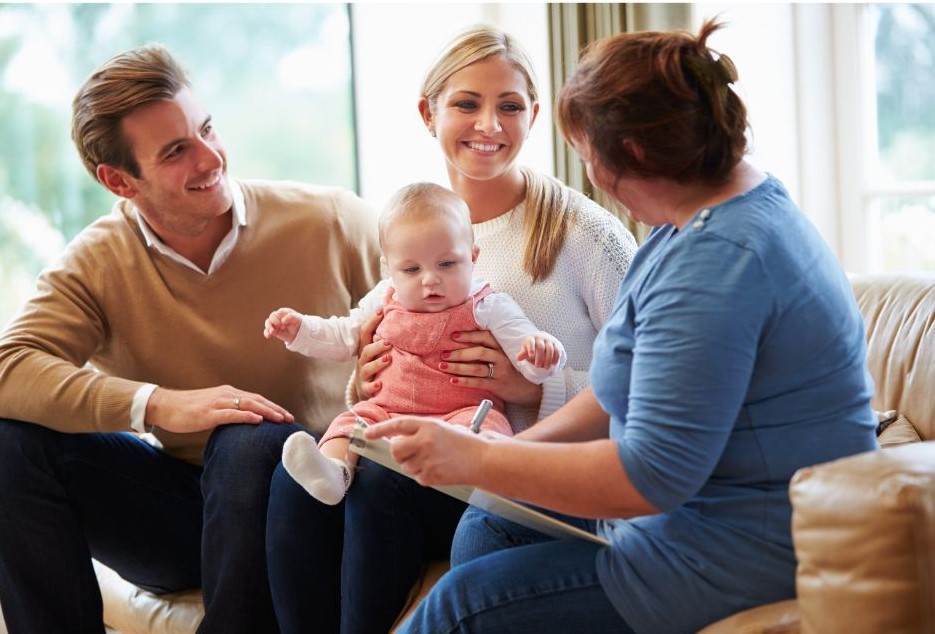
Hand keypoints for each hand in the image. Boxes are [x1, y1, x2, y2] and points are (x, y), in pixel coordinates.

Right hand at [145, 385, 293, 432]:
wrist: (165, 406)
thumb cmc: (188, 410)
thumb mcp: (212, 409)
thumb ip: (228, 412)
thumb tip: (242, 423)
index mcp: (228, 393)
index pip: (256, 399)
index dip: (273, 406)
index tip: (286, 415)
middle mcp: (226, 394)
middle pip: (257, 400)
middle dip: (275, 409)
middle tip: (290, 419)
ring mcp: (218, 402)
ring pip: (248, 404)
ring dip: (267, 411)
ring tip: (280, 419)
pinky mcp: (209, 412)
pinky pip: (231, 413)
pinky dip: (246, 415)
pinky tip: (258, 420)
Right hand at [263, 308, 301, 343]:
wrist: (298, 332)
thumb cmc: (298, 323)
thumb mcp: (297, 319)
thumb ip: (290, 317)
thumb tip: (282, 320)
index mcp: (283, 312)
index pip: (278, 313)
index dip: (279, 318)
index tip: (284, 323)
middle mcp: (277, 317)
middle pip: (271, 317)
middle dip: (274, 321)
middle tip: (280, 326)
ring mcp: (274, 323)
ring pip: (268, 323)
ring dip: (269, 327)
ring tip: (272, 332)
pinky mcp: (273, 330)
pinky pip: (267, 331)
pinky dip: (266, 333)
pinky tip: (268, 336)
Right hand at [354, 308, 390, 398]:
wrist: (365, 390)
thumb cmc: (375, 366)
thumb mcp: (375, 352)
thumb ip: (383, 338)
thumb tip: (394, 314)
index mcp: (365, 349)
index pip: (365, 333)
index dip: (371, 322)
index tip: (380, 311)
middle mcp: (362, 361)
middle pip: (366, 351)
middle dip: (377, 346)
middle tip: (388, 342)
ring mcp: (363, 375)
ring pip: (367, 368)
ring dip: (377, 363)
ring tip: (388, 359)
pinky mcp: (365, 389)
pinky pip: (368, 388)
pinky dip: (373, 386)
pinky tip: (380, 384)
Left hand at [364, 416, 484, 486]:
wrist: (483, 460)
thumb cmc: (464, 444)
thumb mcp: (442, 429)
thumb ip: (421, 433)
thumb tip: (397, 441)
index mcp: (429, 425)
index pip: (398, 425)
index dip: (381, 429)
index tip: (368, 433)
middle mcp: (426, 441)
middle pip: (396, 450)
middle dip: (398, 453)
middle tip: (408, 453)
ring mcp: (428, 459)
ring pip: (405, 466)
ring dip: (414, 465)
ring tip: (433, 460)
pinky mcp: (431, 476)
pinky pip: (417, 477)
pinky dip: (425, 476)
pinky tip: (439, 469)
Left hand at [441, 330, 541, 406]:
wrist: (531, 388)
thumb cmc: (515, 369)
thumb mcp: (507, 354)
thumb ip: (492, 348)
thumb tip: (467, 343)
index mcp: (503, 347)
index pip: (485, 337)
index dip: (469, 335)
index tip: (453, 336)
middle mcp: (502, 358)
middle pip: (478, 352)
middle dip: (459, 353)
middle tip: (444, 353)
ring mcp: (500, 372)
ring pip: (476, 368)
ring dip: (457, 367)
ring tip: (443, 366)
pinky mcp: (498, 386)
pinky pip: (478, 382)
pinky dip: (464, 381)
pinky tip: (453, 380)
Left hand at [517, 334, 561, 368]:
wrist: (540, 342)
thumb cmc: (531, 348)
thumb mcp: (525, 350)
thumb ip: (522, 354)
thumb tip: (518, 358)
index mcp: (531, 339)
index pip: (531, 343)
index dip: (531, 348)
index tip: (530, 355)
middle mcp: (540, 338)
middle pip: (540, 347)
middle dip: (539, 357)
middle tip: (537, 366)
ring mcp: (549, 341)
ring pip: (550, 349)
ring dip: (548, 359)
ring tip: (546, 367)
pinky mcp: (555, 344)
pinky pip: (557, 350)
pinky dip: (556, 357)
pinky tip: (553, 364)